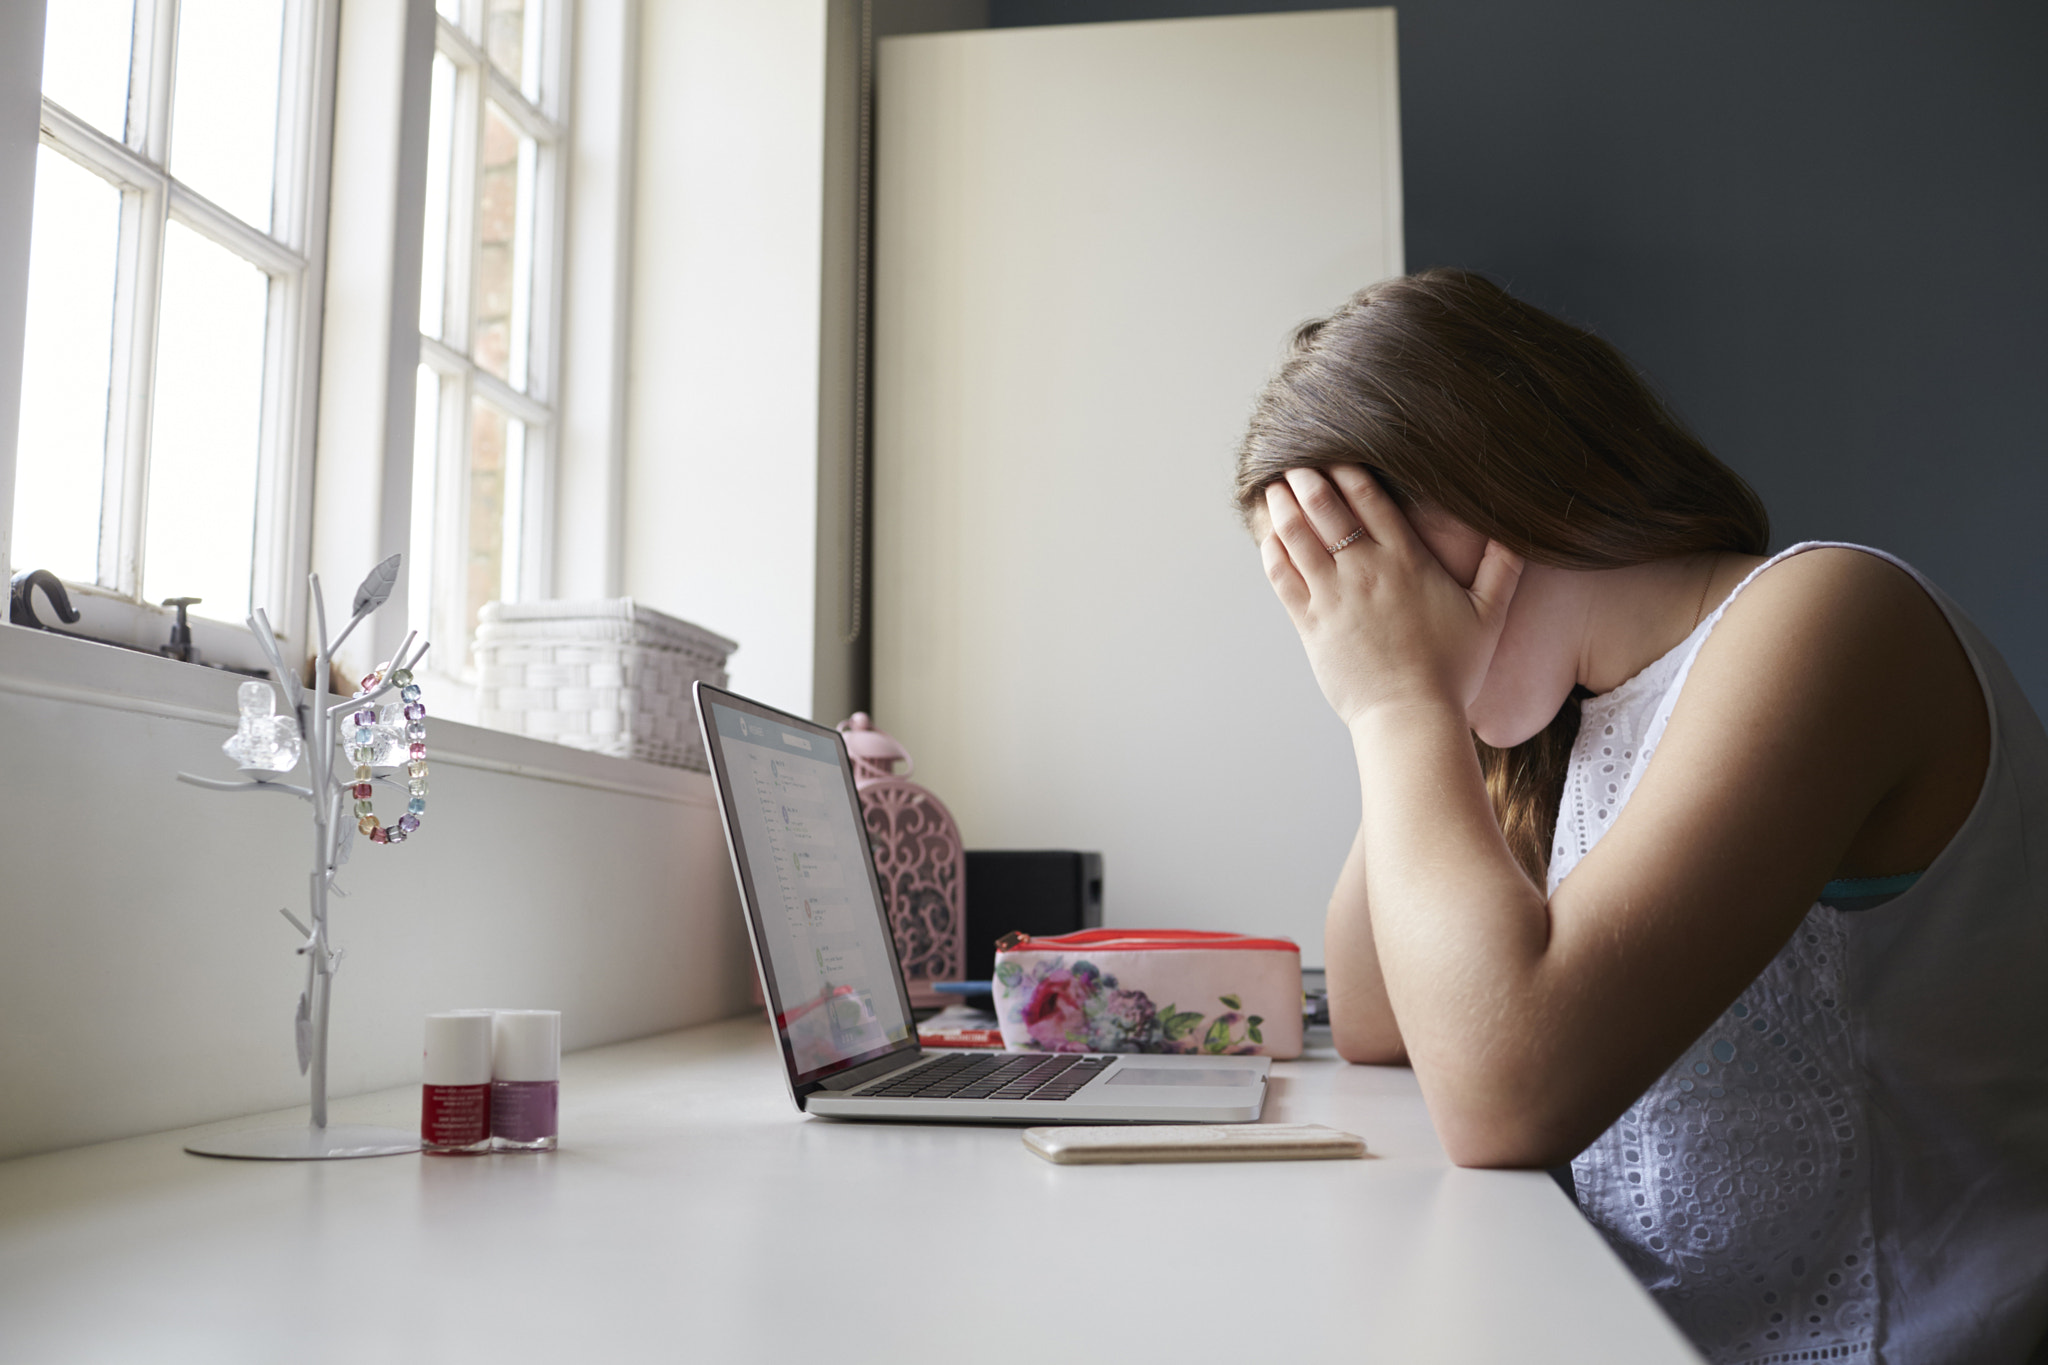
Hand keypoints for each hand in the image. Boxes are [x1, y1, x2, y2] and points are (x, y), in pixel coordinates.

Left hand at [1260, 467, 1523, 728]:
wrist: (1412, 717)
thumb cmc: (1453, 671)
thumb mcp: (1489, 616)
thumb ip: (1502, 569)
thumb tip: (1519, 533)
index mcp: (1406, 561)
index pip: (1370, 500)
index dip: (1349, 471)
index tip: (1336, 456)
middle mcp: (1364, 571)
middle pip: (1326, 508)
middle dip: (1308, 480)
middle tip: (1298, 462)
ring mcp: (1333, 597)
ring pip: (1298, 537)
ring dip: (1284, 508)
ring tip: (1275, 489)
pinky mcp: (1311, 625)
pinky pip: (1283, 579)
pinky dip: (1272, 553)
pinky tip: (1268, 539)